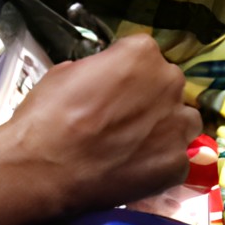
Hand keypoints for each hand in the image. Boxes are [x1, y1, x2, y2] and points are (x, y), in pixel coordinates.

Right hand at [0, 40, 205, 213]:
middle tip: (120, 118)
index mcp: (142, 53)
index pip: (144, 53)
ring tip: (134, 145)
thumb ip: (99, 71)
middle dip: (149, 97)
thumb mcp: (65, 73)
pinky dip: (159, 163)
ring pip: (181, 121)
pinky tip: (134, 170)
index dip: (126, 71)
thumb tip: (104, 80)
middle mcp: (169, 84)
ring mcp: (177, 126)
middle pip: (167, 85)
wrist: (43, 171)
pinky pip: (175, 158)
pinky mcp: (177, 164)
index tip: (112, 87)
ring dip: (163, 128)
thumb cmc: (47, 116)